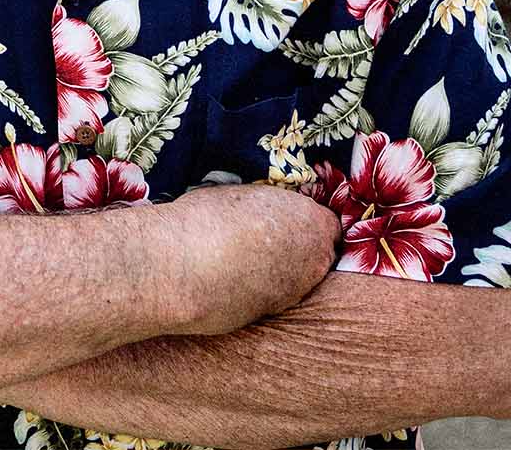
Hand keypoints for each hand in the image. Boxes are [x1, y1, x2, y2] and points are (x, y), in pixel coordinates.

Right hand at [165, 183, 340, 335]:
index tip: (283, 220)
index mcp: (312, 222)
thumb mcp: (241, 194)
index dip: (304, 222)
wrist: (183, 268)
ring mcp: (296, 292)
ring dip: (279, 271)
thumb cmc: (208, 220)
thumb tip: (263, 211)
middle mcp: (315, 261)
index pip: (328, 224)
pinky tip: (232, 280)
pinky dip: (260, 290)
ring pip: (298, 280)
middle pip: (320, 254)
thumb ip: (266, 205)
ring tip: (243, 259)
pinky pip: (275, 298)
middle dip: (298, 248)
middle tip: (264, 239)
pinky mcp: (274, 315)